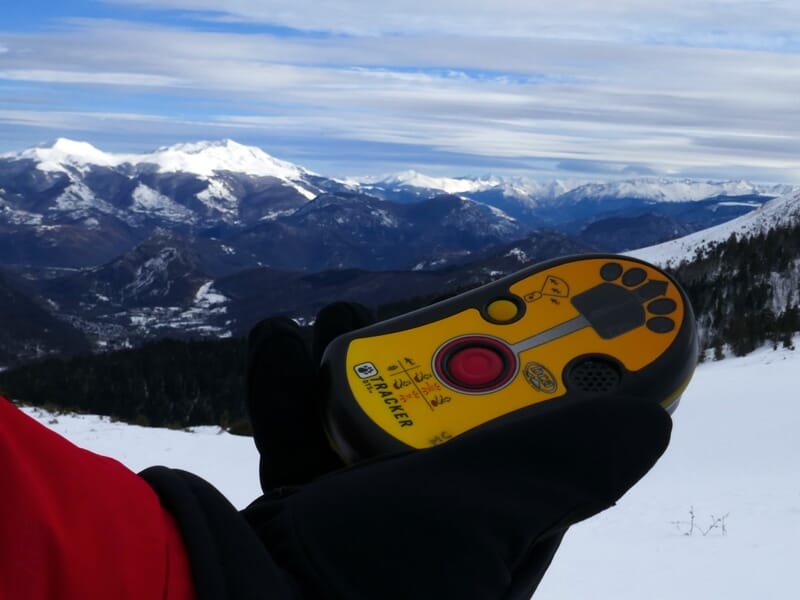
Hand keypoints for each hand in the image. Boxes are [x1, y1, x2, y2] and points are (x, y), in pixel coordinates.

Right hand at [243, 303, 671, 598]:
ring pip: (380, 412)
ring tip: (345, 318)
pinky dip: (292, 389)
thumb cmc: (366, 577)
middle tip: (449, 307)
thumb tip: (652, 420)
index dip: (565, 378)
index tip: (570, 317)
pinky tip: (281, 345)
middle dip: (449, 354)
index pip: (547, 441)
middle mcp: (438, 520)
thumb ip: (560, 463)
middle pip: (458, 412)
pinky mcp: (307, 501)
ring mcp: (369, 510)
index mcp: (495, 527)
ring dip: (363, 359)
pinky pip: (306, 432)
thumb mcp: (480, 512)